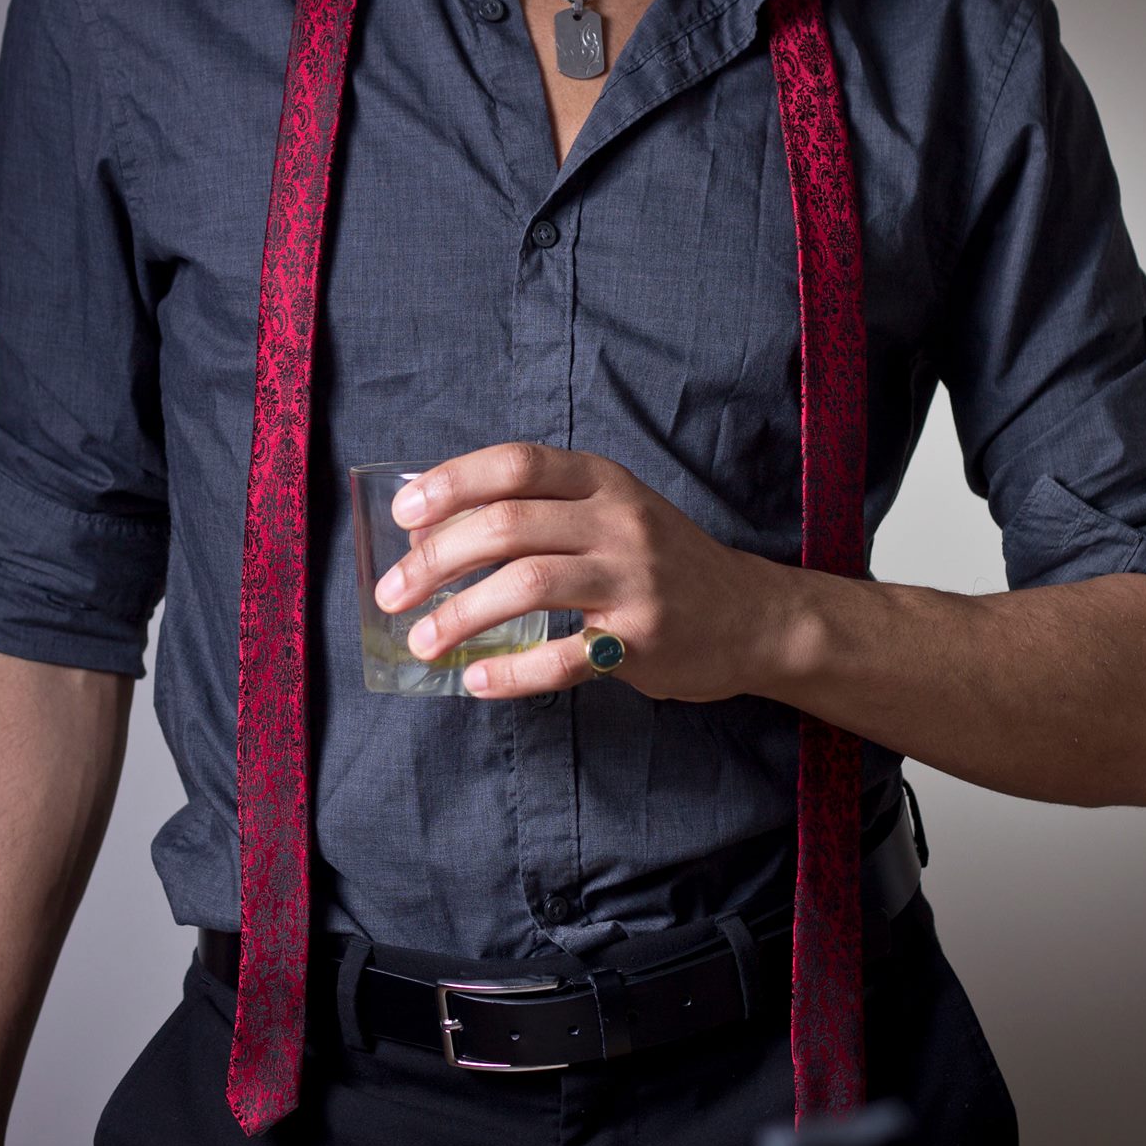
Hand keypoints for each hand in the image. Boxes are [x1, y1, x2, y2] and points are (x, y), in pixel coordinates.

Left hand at [372, 441, 800, 700]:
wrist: (753, 616)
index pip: (515, 464)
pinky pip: (562, 657)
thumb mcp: (609, 513)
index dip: (451, 484)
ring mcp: (633, 579)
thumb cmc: (661, 561)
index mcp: (601, 480)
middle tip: (392, 593)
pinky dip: (510, 672)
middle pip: (507, 526)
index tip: (402, 514)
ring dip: (459, 616)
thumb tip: (431, 535)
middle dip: (435, 560)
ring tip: (422, 641)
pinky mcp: (642, 640)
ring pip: (526, 585)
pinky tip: (476, 680)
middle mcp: (618, 520)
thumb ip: (536, 512)